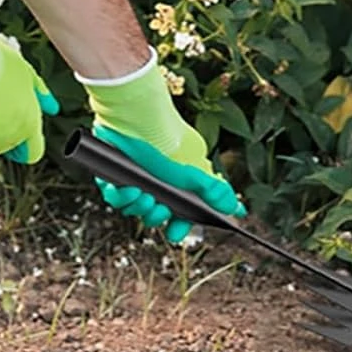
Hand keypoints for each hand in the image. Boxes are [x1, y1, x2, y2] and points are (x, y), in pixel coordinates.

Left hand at [81, 52, 243, 242]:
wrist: (138, 117)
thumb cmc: (169, 139)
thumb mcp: (196, 170)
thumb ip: (215, 192)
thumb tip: (236, 210)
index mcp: (178, 183)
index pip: (180, 212)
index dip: (179, 225)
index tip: (175, 233)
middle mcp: (157, 182)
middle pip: (156, 214)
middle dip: (157, 217)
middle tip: (160, 210)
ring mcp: (135, 178)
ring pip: (134, 208)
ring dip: (140, 207)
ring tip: (145, 196)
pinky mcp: (115, 173)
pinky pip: (115, 196)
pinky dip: (122, 196)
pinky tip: (130, 189)